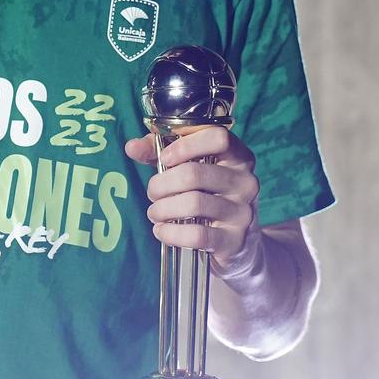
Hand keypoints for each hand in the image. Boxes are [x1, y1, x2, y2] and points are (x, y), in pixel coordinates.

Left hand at [124, 124, 260, 269]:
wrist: (239, 242)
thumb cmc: (208, 195)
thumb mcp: (188, 168)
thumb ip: (161, 152)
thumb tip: (132, 147)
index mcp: (238, 157)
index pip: (218, 137)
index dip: (185, 145)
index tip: (165, 158)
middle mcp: (246, 182)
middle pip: (195, 173)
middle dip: (162, 183)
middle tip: (152, 192)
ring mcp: (243, 212)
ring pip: (193, 203)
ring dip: (162, 209)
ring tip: (155, 213)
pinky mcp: (234, 240)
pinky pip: (196, 234)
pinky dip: (170, 233)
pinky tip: (161, 231)